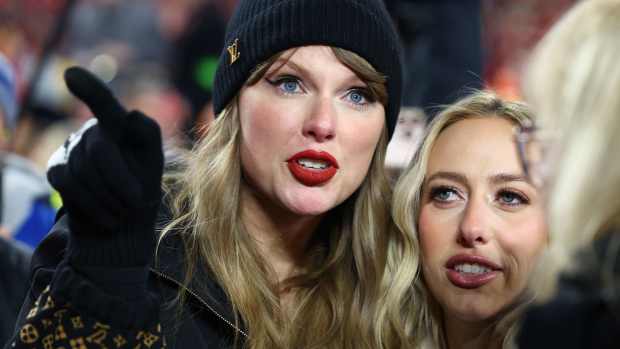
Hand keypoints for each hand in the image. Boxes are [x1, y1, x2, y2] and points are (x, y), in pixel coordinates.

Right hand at [47, 67, 163, 266]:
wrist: (124, 225)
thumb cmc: (142, 188)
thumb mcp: (153, 161)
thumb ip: (148, 135)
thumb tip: (131, 114)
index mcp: (120, 123)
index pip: (104, 103)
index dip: (89, 89)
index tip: (71, 75)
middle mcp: (93, 129)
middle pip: (100, 149)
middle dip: (121, 180)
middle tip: (135, 203)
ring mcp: (71, 147)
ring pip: (83, 170)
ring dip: (109, 196)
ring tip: (123, 210)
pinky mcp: (56, 168)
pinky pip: (69, 184)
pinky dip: (93, 204)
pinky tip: (108, 216)